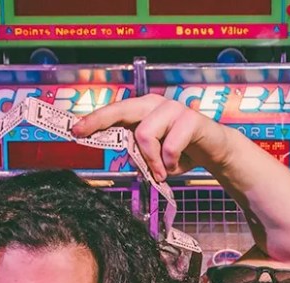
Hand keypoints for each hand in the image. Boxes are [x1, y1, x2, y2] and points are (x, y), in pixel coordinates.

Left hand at [72, 93, 230, 180]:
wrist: (215, 150)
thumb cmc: (181, 151)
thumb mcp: (154, 155)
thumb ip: (137, 152)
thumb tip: (120, 157)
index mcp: (143, 110)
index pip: (115, 112)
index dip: (94, 120)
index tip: (74, 130)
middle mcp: (155, 104)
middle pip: (122, 109)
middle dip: (99, 120)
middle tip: (80, 134)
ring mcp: (173, 108)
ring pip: (145, 134)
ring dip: (151, 160)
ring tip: (161, 171)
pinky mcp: (191, 119)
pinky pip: (170, 146)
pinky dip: (170, 163)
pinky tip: (176, 166)